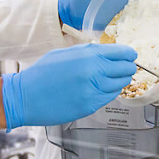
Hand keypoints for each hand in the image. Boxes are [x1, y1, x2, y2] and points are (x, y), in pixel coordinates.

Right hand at [1, 43, 136, 128]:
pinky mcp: (90, 105)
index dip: (129, 54)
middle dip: (127, 68)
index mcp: (89, 55)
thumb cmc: (43, 73)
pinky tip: (100, 89)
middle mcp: (95, 71)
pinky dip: (109, 92)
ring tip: (110, 79)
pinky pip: (109, 97)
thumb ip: (89, 52)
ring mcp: (94, 90)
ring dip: (119, 81)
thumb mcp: (66, 53)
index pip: (123, 53)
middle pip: (126, 69)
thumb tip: (107, 52)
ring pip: (120, 84)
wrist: (26, 96)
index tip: (131, 56)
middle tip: (124, 68)